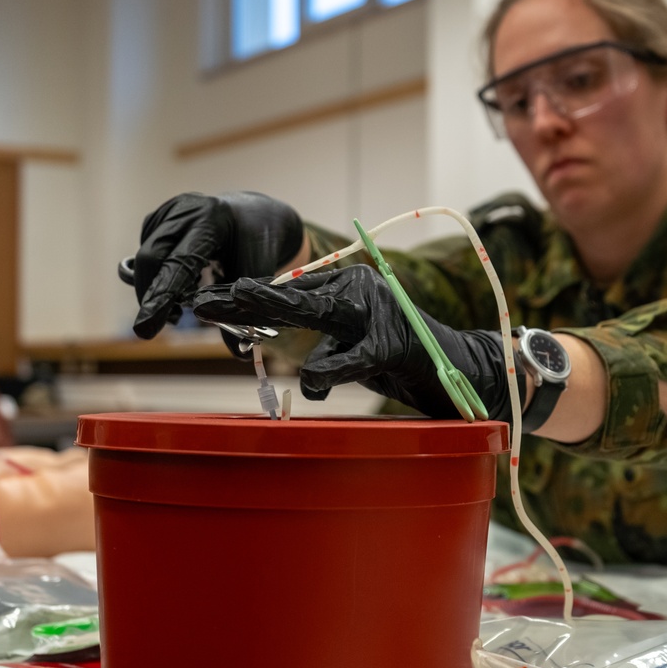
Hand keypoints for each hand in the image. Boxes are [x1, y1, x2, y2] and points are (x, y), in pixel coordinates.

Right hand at [129, 191, 303, 338]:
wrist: (256, 214)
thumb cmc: (259, 244)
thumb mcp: (257, 274)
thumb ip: (243, 310)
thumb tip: (238, 355)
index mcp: (212, 219)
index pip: (177, 263)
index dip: (161, 298)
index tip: (145, 329)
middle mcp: (185, 209)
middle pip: (150, 259)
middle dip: (152, 297)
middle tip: (163, 325)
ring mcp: (168, 211)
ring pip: (145, 259)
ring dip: (156, 288)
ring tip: (180, 306)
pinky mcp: (158, 218)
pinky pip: (147, 254)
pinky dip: (159, 276)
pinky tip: (184, 282)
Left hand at [193, 265, 519, 419]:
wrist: (462, 373)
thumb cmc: (401, 359)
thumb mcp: (354, 345)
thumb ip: (321, 337)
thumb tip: (272, 339)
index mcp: (348, 284)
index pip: (287, 289)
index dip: (246, 297)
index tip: (209, 301)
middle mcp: (359, 288)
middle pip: (291, 296)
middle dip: (244, 303)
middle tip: (204, 305)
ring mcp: (377, 311)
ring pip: (316, 319)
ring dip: (309, 362)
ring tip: (322, 382)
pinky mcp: (392, 343)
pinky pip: (343, 359)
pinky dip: (327, 373)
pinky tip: (323, 384)